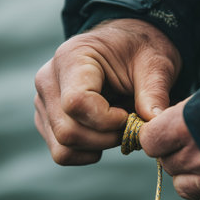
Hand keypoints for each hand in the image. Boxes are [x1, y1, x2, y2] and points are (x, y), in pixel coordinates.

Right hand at [34, 19, 180, 164]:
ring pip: (63, 147)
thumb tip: (154, 128)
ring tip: (118, 127)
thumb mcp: (155, 64)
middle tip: (130, 125)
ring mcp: (44, 102)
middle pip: (68, 131)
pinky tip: (106, 133)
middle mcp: (48, 79)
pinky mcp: (47, 120)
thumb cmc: (140, 51)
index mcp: (72, 57)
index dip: (107, 120)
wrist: (126, 47)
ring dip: (98, 146)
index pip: (76, 103)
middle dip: (106, 138)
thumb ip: (154, 94)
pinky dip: (88, 152)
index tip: (129, 114)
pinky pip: (62, 152)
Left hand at [139, 99, 199, 199]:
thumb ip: (188, 110)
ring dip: (192, 176)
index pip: (149, 141)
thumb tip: (173, 116)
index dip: (156, 136)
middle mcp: (195, 156)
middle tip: (194, 141)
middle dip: (176, 154)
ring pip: (185, 188)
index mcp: (182, 127)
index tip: (164, 131)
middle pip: (168, 164)